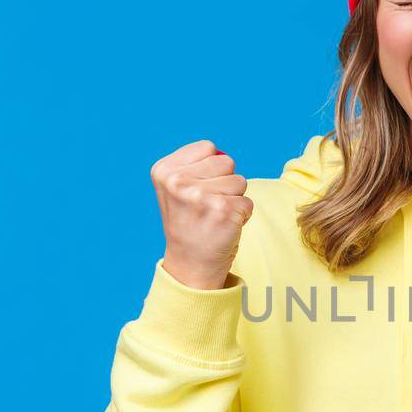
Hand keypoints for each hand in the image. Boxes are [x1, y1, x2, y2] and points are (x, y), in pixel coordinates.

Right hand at [150, 139, 252, 290]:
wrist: (190, 264)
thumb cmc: (190, 221)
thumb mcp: (177, 188)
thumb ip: (196, 164)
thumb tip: (222, 154)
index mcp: (164, 170)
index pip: (208, 148)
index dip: (210, 169)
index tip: (196, 191)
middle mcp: (177, 181)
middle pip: (226, 162)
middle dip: (224, 182)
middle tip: (208, 206)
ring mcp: (199, 196)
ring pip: (240, 181)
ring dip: (234, 199)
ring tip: (215, 216)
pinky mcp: (222, 211)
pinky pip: (248, 202)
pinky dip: (242, 215)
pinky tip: (223, 227)